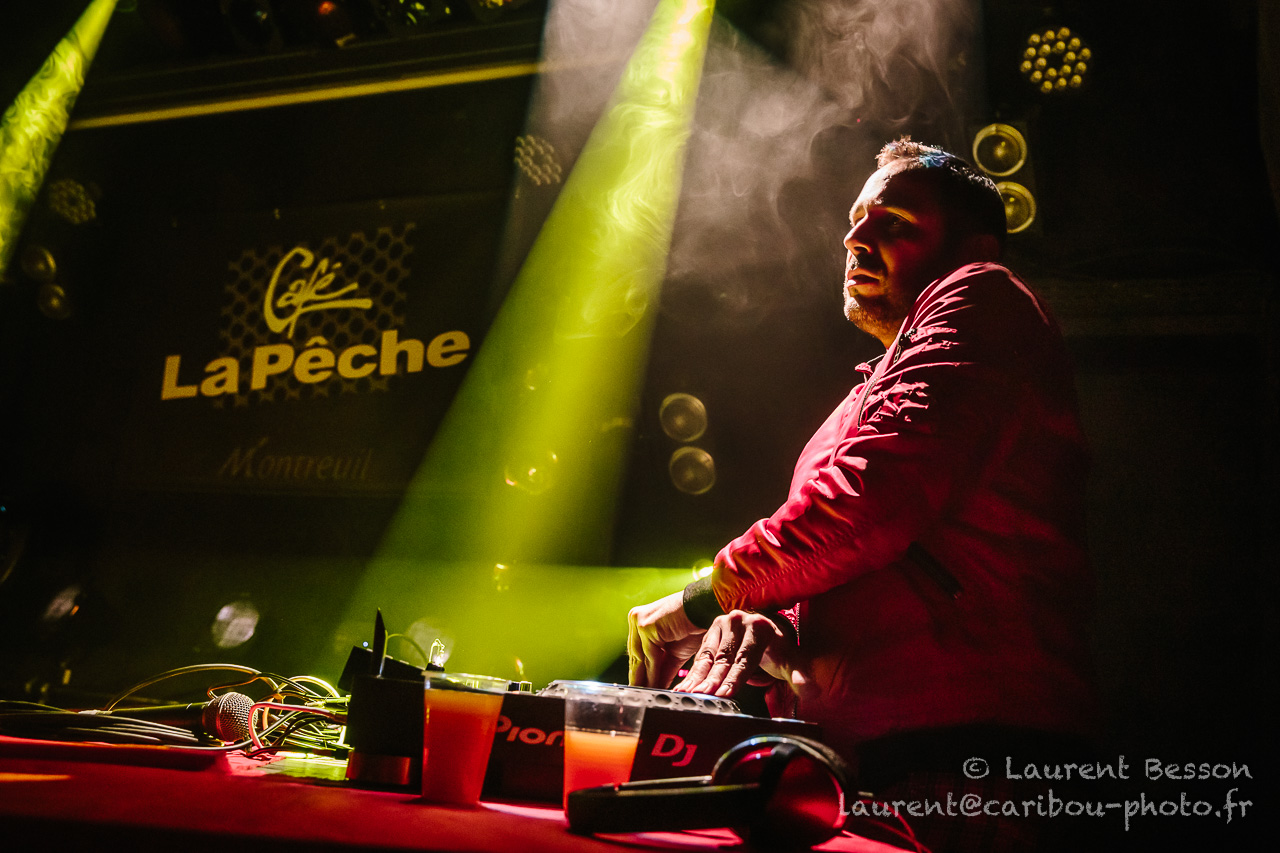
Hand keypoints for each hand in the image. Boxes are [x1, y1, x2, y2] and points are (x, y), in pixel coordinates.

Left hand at [627, 591, 704, 688]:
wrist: (705, 608)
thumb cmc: (694, 626)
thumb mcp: (675, 651)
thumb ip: (663, 667)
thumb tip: (656, 686)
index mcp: (641, 622)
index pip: (637, 654)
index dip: (640, 674)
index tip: (641, 691)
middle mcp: (636, 620)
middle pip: (636, 657)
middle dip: (640, 680)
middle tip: (641, 698)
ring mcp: (640, 622)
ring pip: (642, 659)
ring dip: (646, 680)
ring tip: (648, 697)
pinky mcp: (646, 626)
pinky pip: (650, 657)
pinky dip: (654, 674)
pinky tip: (656, 688)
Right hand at [674, 610, 790, 696]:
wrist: (766, 630)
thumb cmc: (777, 648)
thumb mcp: (790, 660)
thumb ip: (799, 675)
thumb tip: (810, 690)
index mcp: (759, 626)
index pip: (745, 658)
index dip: (735, 678)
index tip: (725, 694)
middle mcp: (738, 621)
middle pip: (724, 658)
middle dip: (712, 680)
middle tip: (701, 698)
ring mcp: (721, 625)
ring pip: (708, 657)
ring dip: (697, 678)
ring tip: (686, 694)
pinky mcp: (710, 632)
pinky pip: (701, 656)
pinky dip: (693, 674)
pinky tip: (684, 688)